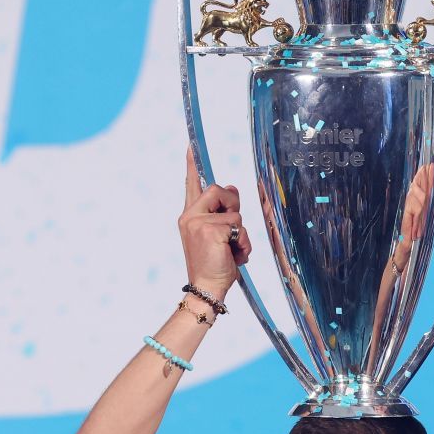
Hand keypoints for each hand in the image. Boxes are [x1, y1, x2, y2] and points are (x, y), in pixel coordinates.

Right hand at [181, 149, 249, 299]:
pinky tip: (233, 256)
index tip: (190, 145)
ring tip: (231, 250)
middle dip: (232, 204)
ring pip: (233, 211)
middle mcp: (190, 216)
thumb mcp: (220, 235)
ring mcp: (198, 222)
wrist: (207, 288)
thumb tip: (233, 188)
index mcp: (189, 216)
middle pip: (217, 189)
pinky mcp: (210, 230)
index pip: (192, 184)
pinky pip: (239, 226)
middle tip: (232, 230)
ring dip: (240, 232)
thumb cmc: (215, 265)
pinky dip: (243, 243)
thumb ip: (223, 213)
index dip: (192, 165)